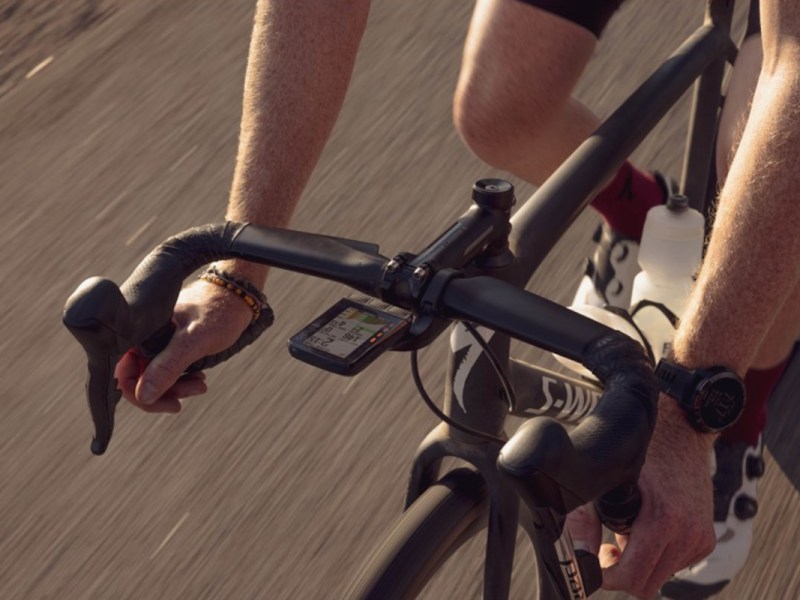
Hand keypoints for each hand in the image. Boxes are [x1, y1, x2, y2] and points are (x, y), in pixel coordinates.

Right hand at [114, 278, 254, 412]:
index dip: (138, 393)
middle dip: (164, 393)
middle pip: (138, 379)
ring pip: (155, 378)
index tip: (169, 402)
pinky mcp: (171, 347)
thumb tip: (143, 396)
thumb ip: (168, 366)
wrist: (238, 297)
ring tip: (201, 384)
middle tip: (191, 393)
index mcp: (141, 332)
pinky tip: (200, 377)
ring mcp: (158, 343)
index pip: (123, 372)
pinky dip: (183, 380)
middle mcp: (145, 338)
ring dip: (177, 388)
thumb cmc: (218, 312)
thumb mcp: (194, 341)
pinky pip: (168, 371)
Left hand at [567, 395, 715, 598]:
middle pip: (647, 585)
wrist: (679, 431)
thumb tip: (579, 555)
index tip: (596, 562)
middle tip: (607, 547)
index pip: (633, 577)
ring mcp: (701, 538)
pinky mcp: (706, 538)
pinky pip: (676, 564)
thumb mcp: (604, 480)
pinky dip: (658, 554)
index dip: (607, 576)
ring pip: (661, 576)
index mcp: (664, 521)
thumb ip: (585, 520)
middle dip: (622, 572)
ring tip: (628, 529)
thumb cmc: (643, 450)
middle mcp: (689, 534)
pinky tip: (647, 527)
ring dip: (641, 562)